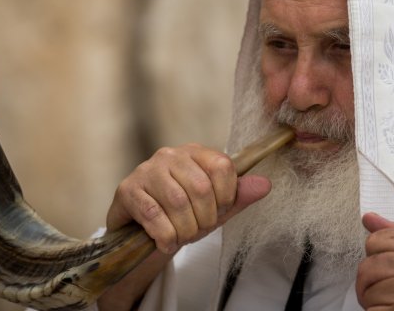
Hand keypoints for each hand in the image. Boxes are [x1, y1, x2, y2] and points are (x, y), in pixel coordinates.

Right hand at [106, 143, 270, 253]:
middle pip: (201, 187)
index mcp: (195, 152)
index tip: (219, 212)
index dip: (226, 197)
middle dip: (205, 219)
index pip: (222, 166)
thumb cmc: (181, 215)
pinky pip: (154, 215)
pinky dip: (165, 236)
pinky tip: (165, 242)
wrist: (140, 231)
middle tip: (198, 230)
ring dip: (185, 230)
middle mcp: (170, 155)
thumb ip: (239, 196)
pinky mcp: (128, 189)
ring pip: (178, 202)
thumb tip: (266, 185)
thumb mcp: (215, 207)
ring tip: (182, 236)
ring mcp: (146, 170)